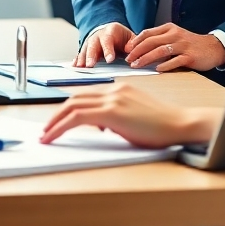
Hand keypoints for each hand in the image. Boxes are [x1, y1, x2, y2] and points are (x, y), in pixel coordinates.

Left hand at [40, 85, 220, 147]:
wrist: (179, 124)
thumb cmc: (162, 125)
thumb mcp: (134, 117)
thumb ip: (116, 117)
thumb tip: (100, 125)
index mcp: (119, 89)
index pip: (85, 95)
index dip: (68, 108)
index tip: (57, 121)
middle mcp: (113, 89)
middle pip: (75, 98)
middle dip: (56, 114)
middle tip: (45, 130)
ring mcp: (112, 98)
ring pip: (72, 106)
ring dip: (54, 121)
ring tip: (45, 135)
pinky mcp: (112, 111)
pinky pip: (78, 117)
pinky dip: (61, 126)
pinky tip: (54, 136)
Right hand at [74, 22, 134, 65]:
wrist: (109, 31)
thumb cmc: (120, 36)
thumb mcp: (129, 36)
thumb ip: (132, 43)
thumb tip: (131, 49)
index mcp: (110, 32)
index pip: (108, 40)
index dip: (108, 50)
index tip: (110, 59)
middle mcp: (97, 36)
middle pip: (93, 45)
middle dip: (91, 55)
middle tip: (90, 65)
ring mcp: (90, 42)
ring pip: (85, 50)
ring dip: (82, 59)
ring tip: (80, 67)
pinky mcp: (85, 49)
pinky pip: (80, 54)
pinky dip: (77, 60)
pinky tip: (74, 66)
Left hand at [125, 23, 224, 71]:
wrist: (212, 47)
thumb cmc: (190, 44)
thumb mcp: (174, 36)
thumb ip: (160, 40)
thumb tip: (139, 48)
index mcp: (169, 28)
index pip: (148, 33)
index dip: (136, 41)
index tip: (126, 50)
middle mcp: (175, 35)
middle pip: (152, 41)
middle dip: (137, 51)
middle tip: (128, 60)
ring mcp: (183, 45)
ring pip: (161, 50)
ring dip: (146, 58)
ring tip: (137, 65)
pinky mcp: (190, 56)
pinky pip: (175, 61)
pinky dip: (165, 65)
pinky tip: (157, 70)